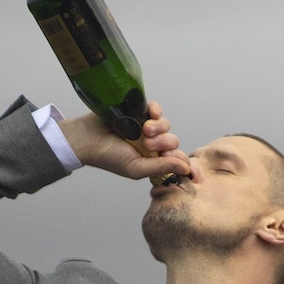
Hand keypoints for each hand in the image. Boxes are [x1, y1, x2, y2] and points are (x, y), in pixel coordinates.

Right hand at [62, 101, 190, 181]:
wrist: (88, 139)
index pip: (178, 162)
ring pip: (167, 125)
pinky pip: (157, 109)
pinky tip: (151, 114)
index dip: (188, 166)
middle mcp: (153, 145)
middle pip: (174, 142)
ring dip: (160, 128)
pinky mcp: (140, 111)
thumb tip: (186, 167)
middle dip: (165, 144)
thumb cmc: (110, 157)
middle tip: (148, 146)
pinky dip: (157, 111)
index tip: (195, 174)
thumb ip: (162, 168)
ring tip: (144, 131)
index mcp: (154, 161)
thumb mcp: (137, 169)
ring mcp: (147, 128)